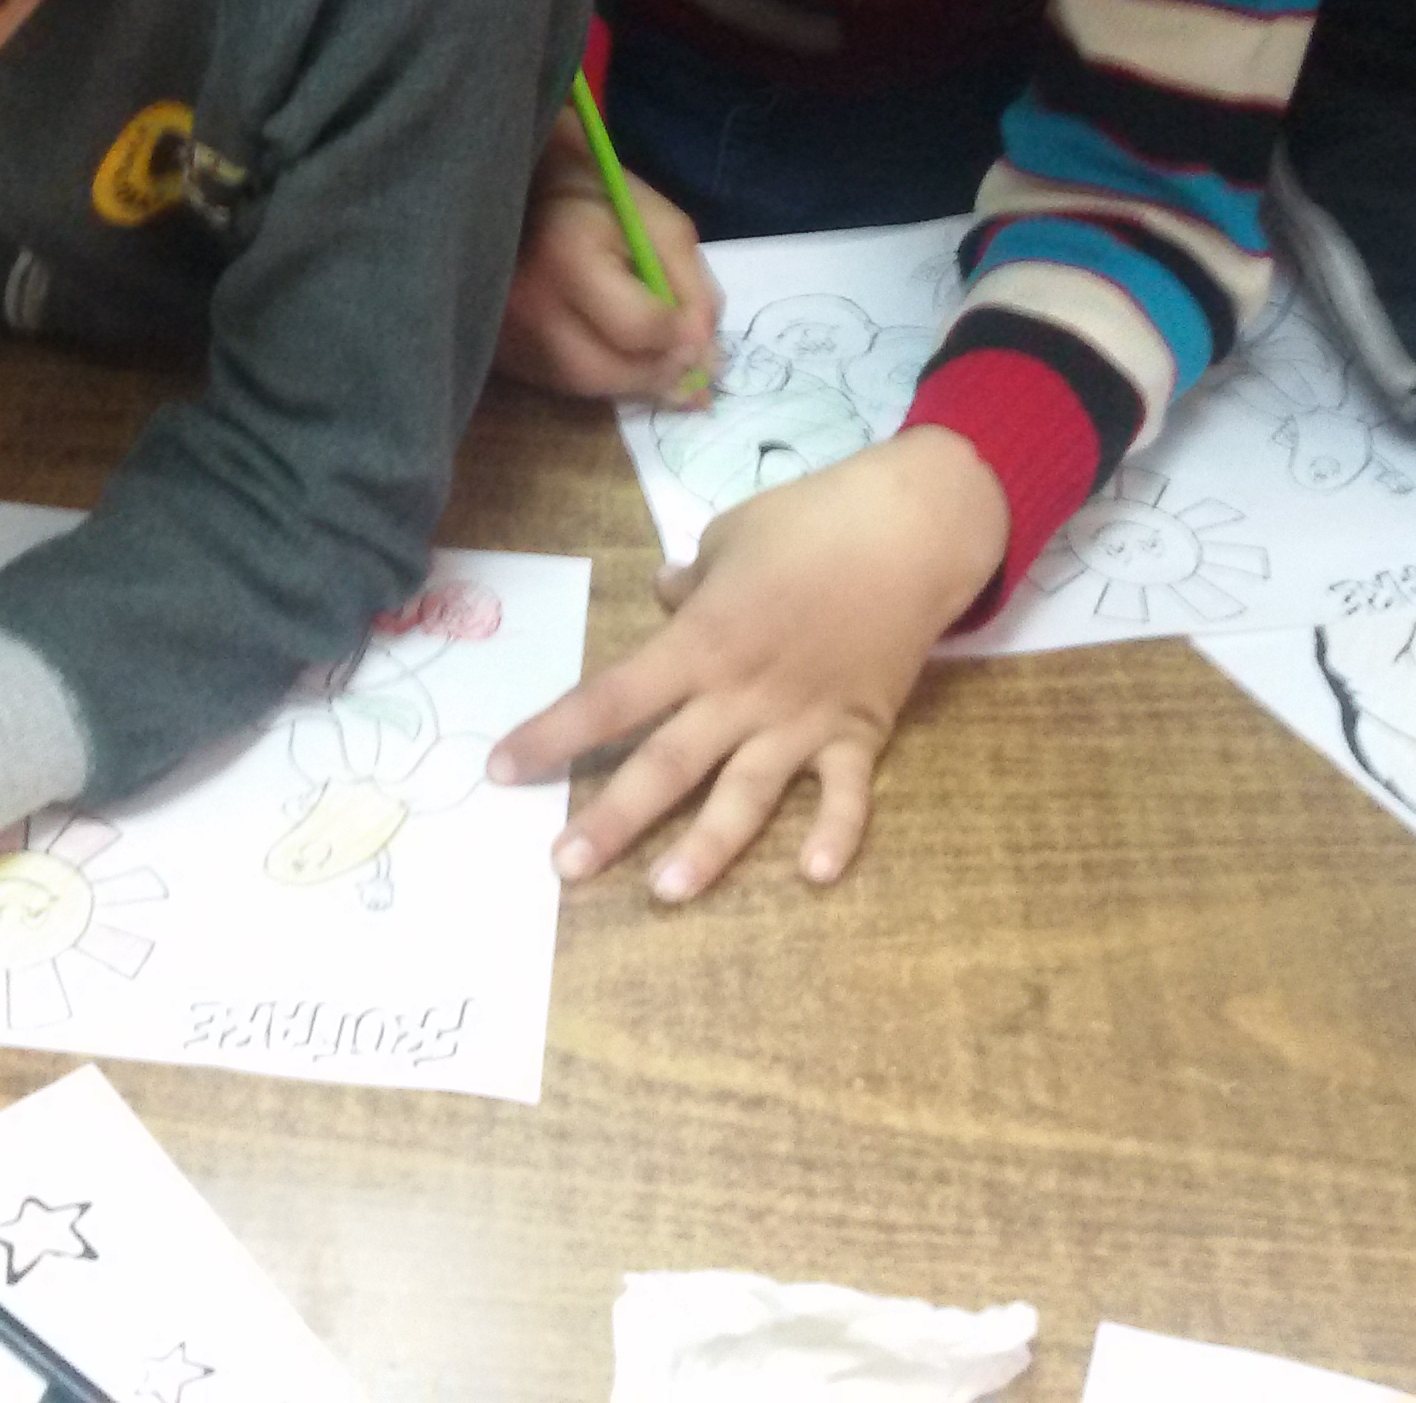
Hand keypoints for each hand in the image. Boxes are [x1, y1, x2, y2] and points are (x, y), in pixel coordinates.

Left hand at [494, 426, 1002, 897]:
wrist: (913, 525)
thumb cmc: (812, 520)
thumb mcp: (731, 535)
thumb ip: (691, 578)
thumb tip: (661, 593)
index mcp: (700, 640)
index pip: (612, 697)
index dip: (554, 733)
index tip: (502, 769)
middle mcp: (742, 690)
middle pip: (668, 763)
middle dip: (614, 818)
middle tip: (564, 868)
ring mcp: (803, 717)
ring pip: (747, 793)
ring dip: (708, 847)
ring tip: (666, 894)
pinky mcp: (859, 730)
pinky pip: (846, 793)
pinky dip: (836, 833)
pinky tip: (814, 876)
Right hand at [495, 126, 722, 403]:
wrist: (521, 191)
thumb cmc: (600, 198)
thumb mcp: (662, 225)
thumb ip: (693, 289)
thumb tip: (708, 360)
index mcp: (568, 254)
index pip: (635, 326)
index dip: (679, 338)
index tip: (699, 331)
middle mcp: (527, 302)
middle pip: (603, 370)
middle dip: (657, 376)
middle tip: (691, 369)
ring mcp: (505, 331)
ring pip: (582, 387)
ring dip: (633, 384)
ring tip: (661, 363)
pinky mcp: (501, 350)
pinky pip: (561, 385)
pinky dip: (603, 382)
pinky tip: (622, 361)